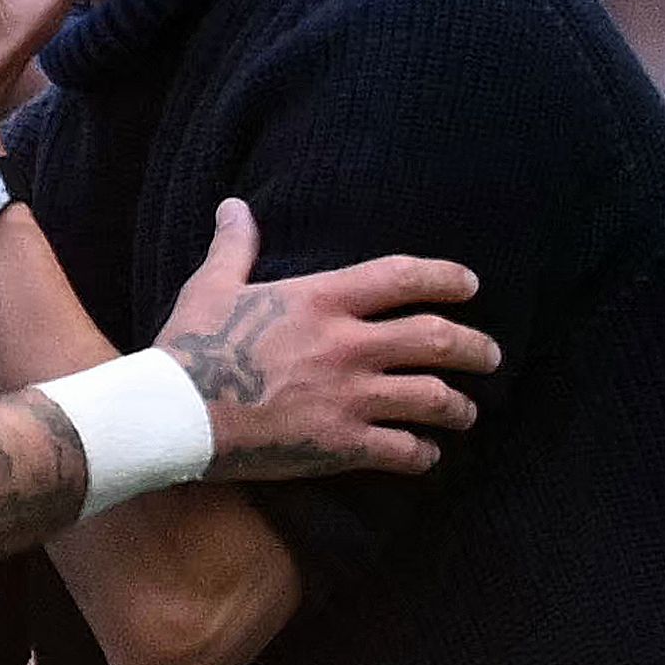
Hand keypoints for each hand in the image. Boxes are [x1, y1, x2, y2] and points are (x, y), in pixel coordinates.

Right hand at [155, 200, 498, 478]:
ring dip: (458, 406)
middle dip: (475, 348)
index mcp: (321, 299)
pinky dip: (422, 455)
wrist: (173, 414)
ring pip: (432, 398)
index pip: (403, 277)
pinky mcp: (340, 444)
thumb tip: (234, 207)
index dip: (446, 278)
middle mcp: (347, 344)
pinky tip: (426, 457)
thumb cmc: (189, 346)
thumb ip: (235, 247)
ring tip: (467, 412)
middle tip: (491, 356)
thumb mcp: (212, 287)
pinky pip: (401, 451)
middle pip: (436, 339)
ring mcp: (349, 396)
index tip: (470, 286)